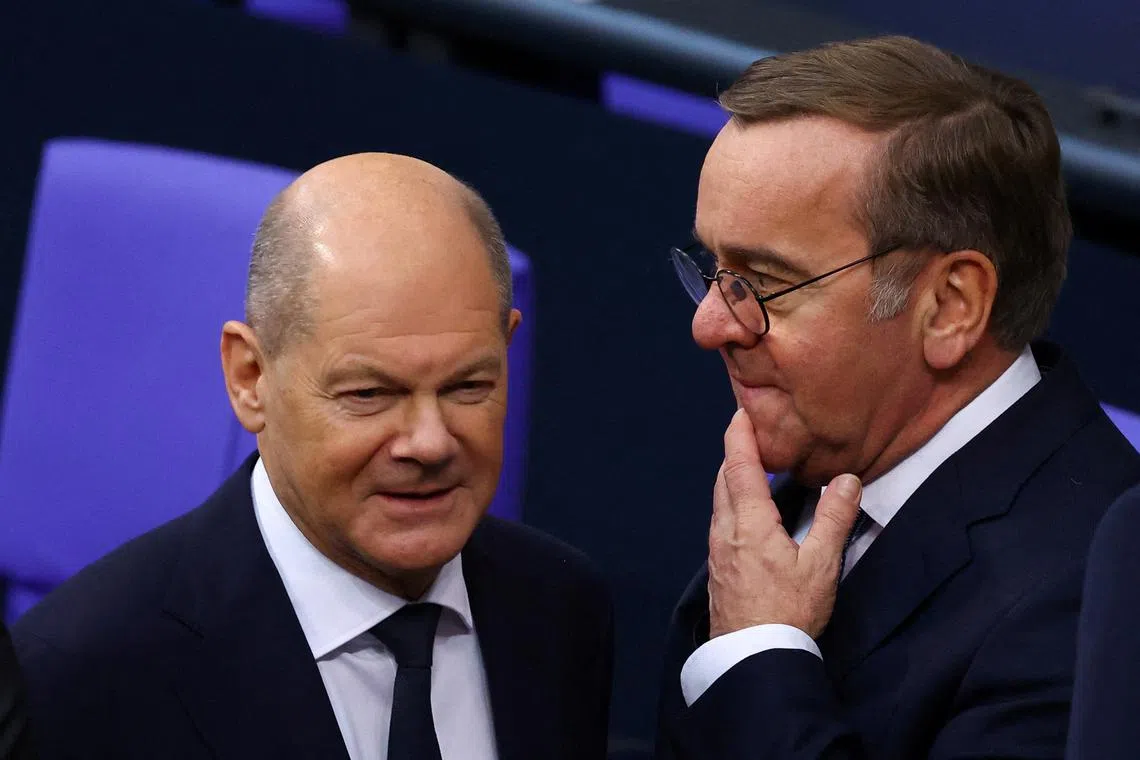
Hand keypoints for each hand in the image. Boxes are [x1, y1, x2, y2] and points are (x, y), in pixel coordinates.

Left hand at [708, 409, 863, 638]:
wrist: (753, 658)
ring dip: (732, 478)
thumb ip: (834, 519)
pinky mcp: (718, 568)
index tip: (742, 411)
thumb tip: (846, 479)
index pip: (739, 465)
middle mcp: (724, 530)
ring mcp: (717, 550)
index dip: (739, 435)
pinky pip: (720, 522)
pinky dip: (731, 503)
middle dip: (736, 453)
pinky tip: (748, 513)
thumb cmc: (788, 613)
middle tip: (751, 433)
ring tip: (753, 468)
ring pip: (720, 501)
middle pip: (724, 479)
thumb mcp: (820, 565)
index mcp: (748, 522)